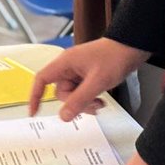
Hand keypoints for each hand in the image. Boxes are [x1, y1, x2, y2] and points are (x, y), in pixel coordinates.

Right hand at [29, 37, 148, 118]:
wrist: (131, 48)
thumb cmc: (114, 58)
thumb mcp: (97, 82)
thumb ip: (79, 100)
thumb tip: (63, 116)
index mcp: (65, 63)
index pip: (42, 79)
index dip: (35, 95)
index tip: (33, 112)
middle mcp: (69, 67)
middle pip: (61, 92)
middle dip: (75, 103)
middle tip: (93, 105)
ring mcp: (78, 72)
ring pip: (73, 95)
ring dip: (85, 103)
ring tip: (100, 103)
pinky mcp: (87, 76)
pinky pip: (82, 93)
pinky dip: (90, 99)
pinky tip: (101, 100)